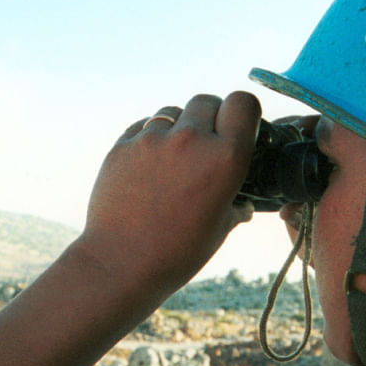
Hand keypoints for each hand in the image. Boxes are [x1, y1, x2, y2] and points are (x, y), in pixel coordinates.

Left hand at [77, 92, 260, 297]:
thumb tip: (244, 204)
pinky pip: (143, 128)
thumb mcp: (221, 229)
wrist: (122, 263)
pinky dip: (149, 140)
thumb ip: (236, 206)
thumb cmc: (177, 252)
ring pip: (172, 112)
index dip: (242, 113)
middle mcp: (191, 140)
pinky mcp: (122, 145)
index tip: (237, 128)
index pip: (243, 102)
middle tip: (205, 146)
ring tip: (173, 161)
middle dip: (210, 118)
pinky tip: (148, 169)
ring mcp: (152, 139)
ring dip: (177, 128)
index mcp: (225, 158)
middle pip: (206, 101)